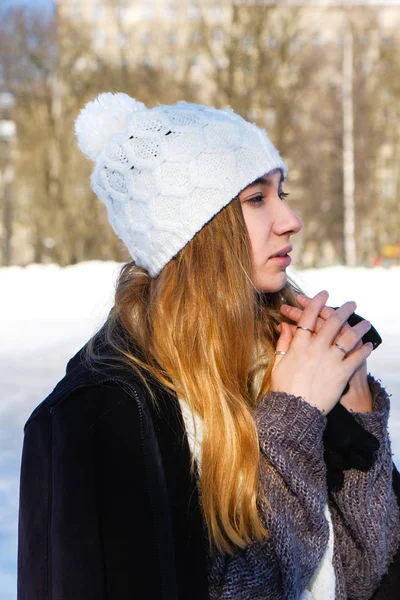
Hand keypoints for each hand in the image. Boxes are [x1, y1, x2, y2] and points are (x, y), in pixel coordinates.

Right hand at [272, 290, 373, 414]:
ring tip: (366, 322)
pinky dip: (364, 351)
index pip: (309, 316)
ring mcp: (330, 360)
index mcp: (299, 344)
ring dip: (359, 327)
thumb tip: (286, 326)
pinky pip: (356, 358)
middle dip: (343, 309)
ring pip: (348, 337)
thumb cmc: (284, 387)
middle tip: (351, 304)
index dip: (316, 302)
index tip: (324, 294)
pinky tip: (368, 346)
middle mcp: (316, 348)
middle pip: (332, 322)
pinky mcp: (341, 373)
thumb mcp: (279, 363)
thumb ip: (284, 343)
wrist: (295, 410)